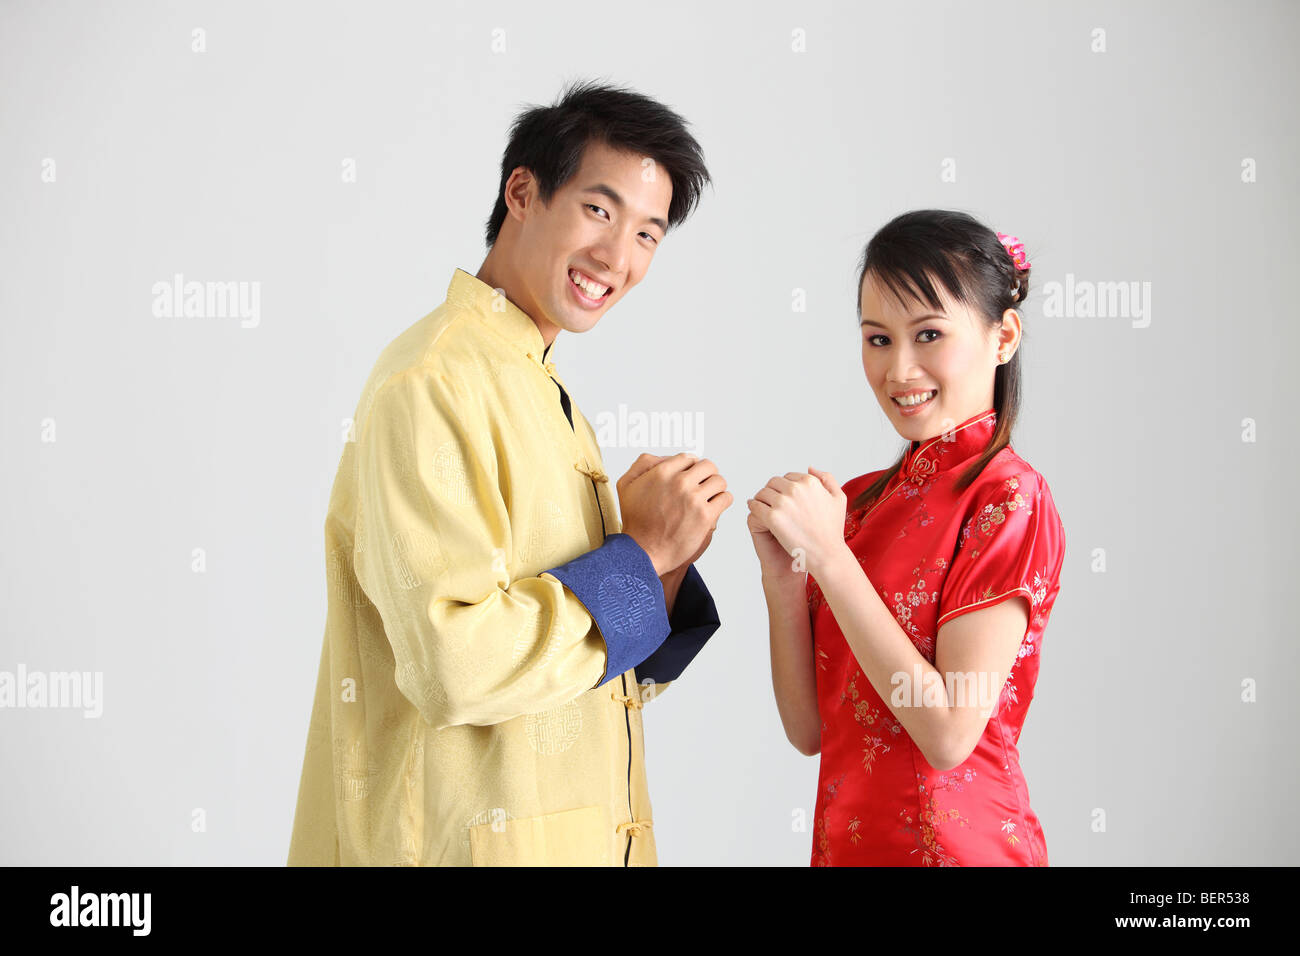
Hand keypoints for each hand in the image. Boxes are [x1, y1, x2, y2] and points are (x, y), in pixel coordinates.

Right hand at [618, 453, 732, 575]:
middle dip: (706, 476)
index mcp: (662, 472)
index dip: (690, 468)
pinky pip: (726, 498)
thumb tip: (665, 457)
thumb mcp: (626, 485)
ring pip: (720, 481)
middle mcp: (679, 482)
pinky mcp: (705, 516)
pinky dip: (723, 501)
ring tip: (708, 498)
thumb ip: (643, 464)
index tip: (690, 478)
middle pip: (708, 466)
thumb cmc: (635, 521)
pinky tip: (714, 508)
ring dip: (716, 489)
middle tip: (701, 488)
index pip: (689, 458)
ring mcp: (694, 499)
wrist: (643, 551)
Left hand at [747, 466, 846, 575]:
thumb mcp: (838, 498)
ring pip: (762, 493)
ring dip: (762, 499)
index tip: (785, 499)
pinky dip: (754, 507)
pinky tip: (757, 513)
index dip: (785, 488)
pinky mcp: (773, 517)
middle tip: (771, 503)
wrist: (826, 554)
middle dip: (772, 491)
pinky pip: (756, 506)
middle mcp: (796, 489)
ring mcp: (783, 503)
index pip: (788, 477)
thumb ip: (826, 479)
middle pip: (773, 483)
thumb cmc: (832, 529)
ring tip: (764, 509)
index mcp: (810, 482)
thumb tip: (809, 467)